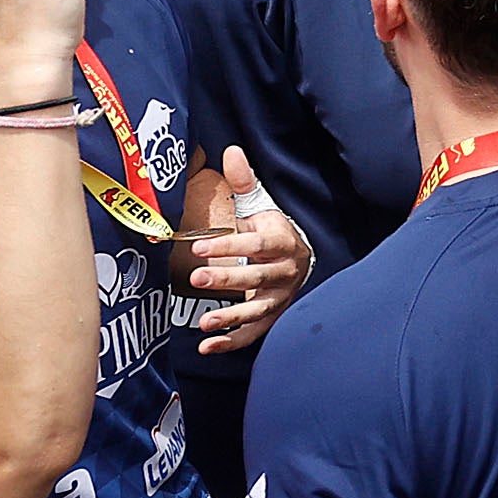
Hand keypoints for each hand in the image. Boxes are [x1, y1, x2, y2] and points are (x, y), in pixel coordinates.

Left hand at [184, 149, 312, 353]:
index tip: (198, 244)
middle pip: (256, 278)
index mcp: (280, 242)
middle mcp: (284, 273)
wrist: (301, 262)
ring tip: (204, 323)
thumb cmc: (272, 232)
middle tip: (196, 278)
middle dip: (226, 278)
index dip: (229, 244)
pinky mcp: (272, 319)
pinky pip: (253, 334)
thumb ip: (243, 183)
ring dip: (231, 318)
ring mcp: (279, 299)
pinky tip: (207, 346)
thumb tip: (231, 150)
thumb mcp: (262, 206)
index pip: (256, 244)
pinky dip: (231, 342)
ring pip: (257, 311)